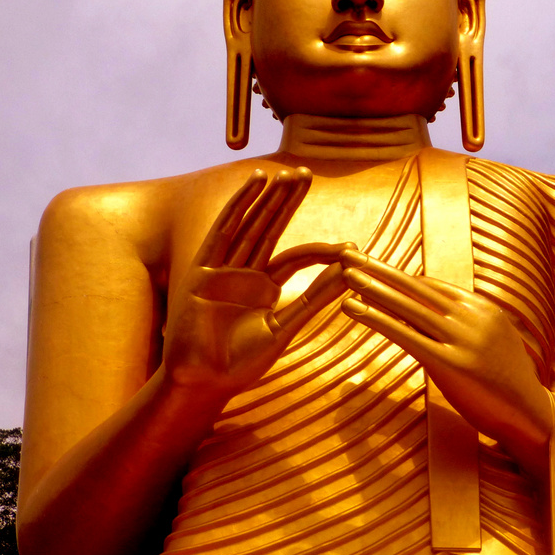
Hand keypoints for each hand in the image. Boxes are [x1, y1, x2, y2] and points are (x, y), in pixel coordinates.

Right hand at [162, 168, 348, 400]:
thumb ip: (313, 300)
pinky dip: (240, 205)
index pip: (297, 257)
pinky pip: (224, 229)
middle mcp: (245, 273)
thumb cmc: (241, 363)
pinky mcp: (204, 268)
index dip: (322, 250)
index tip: (352, 249)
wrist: (203, 381)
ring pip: (251, 223)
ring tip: (286, 173)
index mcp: (265, 288)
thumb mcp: (284, 329)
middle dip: (287, 201)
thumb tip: (349, 274)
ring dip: (267, 197)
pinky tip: (255, 183)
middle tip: (307, 173)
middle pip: (271, 228)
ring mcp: (224, 269)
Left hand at [339, 248, 552, 473]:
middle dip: (380, 269)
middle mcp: (472, 317)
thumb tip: (435, 315)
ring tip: (346, 275)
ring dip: (373, 288)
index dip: (399, 276)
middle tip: (349, 253)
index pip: (432, 286)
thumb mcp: (490, 343)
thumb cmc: (506, 384)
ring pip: (408, 307)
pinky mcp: (451, 364)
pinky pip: (406, 335)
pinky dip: (377, 318)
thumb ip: (465, 325)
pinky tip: (355, 308)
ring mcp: (462, 339)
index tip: (372, 264)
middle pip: (417, 287)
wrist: (530, 415)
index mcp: (482, 308)